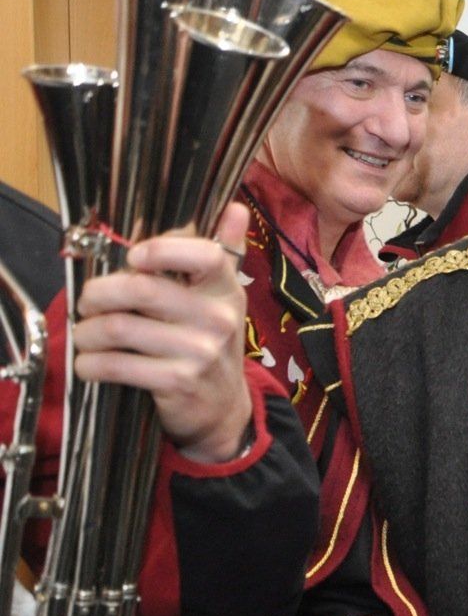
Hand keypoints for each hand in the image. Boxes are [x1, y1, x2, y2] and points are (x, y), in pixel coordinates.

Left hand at [72, 202, 253, 462]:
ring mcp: (200, 352)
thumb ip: (224, 252)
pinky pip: (117, 365)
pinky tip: (90, 364)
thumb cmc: (209, 342)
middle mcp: (218, 318)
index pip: (206, 255)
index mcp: (227, 289)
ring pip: (118, 328)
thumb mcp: (223, 297)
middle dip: (98, 294)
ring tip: (84, 334)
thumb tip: (235, 208)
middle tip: (88, 303)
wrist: (223, 406)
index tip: (133, 259)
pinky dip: (91, 364)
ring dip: (86, 332)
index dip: (161, 249)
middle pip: (141, 289)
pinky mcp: (178, 382)